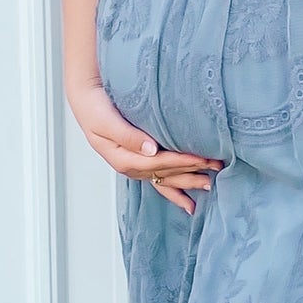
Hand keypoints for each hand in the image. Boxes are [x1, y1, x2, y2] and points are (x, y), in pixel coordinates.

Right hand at [67, 79, 224, 214]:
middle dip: (191, 172)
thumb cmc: (94, 108)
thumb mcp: (106, 120)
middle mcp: (131, 166)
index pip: (158, 163)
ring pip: (165, 179)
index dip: (181, 162)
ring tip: (209, 185)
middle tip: (215, 168)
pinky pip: (159, 180)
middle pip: (165, 174)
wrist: (86, 101)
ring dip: (187, 182)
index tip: (201, 159)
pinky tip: (188, 201)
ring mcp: (136, 166)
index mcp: (123, 158)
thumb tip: (151, 149)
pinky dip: (174, 190)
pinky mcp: (140, 161)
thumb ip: (128, 135)